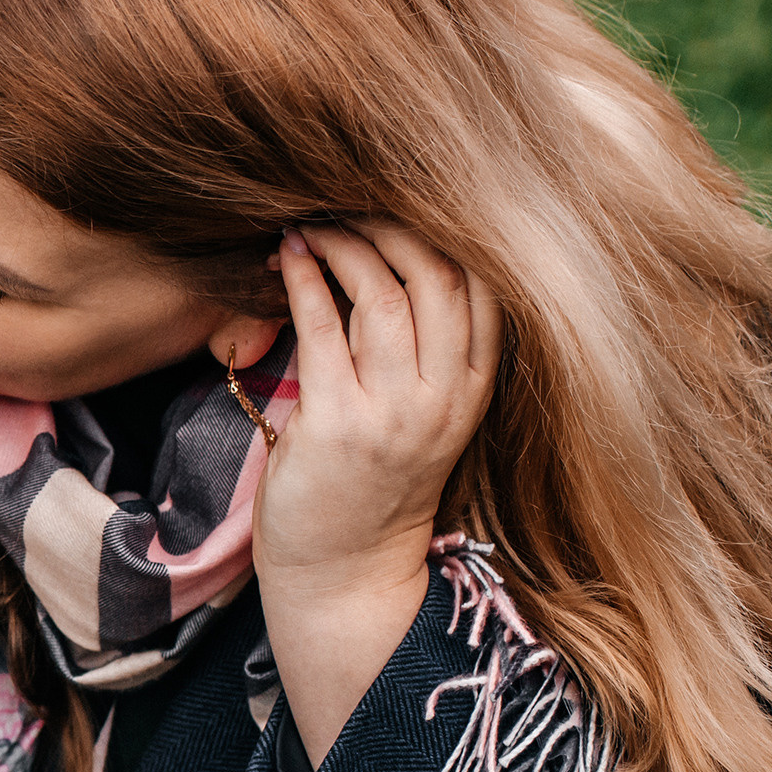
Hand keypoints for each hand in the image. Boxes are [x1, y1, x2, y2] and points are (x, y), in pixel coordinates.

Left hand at [255, 222, 501, 763]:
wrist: (344, 573)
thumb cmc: (369, 486)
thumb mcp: (419, 415)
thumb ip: (419, 352)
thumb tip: (388, 265)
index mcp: (474, 389)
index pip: (485, 285)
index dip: (448, 231)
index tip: (405, 199)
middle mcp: (445, 398)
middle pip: (439, 275)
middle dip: (393, 224)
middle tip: (346, 199)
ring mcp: (395, 413)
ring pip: (384, 294)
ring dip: (344, 243)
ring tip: (310, 221)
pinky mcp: (338, 425)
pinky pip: (324, 328)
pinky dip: (304, 280)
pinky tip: (286, 254)